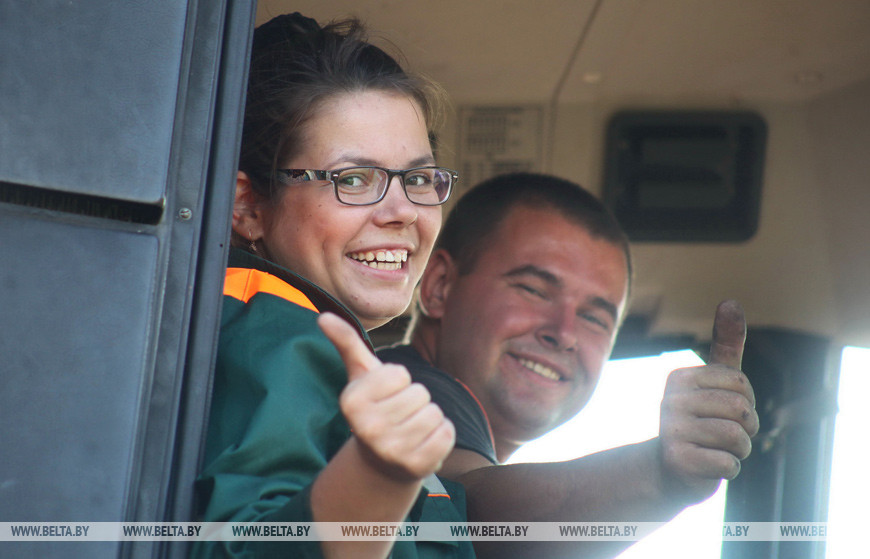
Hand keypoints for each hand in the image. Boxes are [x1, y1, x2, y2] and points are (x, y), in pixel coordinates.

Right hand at [318, 312, 454, 481]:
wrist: (381, 463)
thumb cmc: (374, 407)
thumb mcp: (360, 375)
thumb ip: (347, 343)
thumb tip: (323, 315)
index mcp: (351, 402)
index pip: (401, 374)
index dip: (399, 382)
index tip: (385, 397)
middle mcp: (368, 429)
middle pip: (420, 393)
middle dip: (415, 400)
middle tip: (399, 416)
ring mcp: (392, 451)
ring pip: (435, 413)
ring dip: (428, 418)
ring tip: (410, 430)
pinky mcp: (416, 466)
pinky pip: (447, 433)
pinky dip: (441, 435)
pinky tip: (423, 443)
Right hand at [658, 300, 759, 503]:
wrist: (671, 470)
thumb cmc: (701, 420)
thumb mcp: (714, 382)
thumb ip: (725, 344)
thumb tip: (730, 301)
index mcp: (680, 378)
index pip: (741, 384)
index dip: (745, 401)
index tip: (724, 410)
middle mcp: (670, 400)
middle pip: (741, 410)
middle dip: (746, 428)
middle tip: (723, 433)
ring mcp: (670, 430)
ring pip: (737, 438)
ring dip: (738, 450)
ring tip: (717, 449)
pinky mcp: (676, 460)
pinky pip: (728, 465)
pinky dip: (727, 470)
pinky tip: (708, 465)